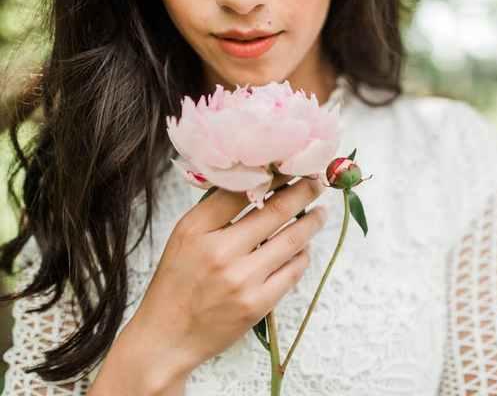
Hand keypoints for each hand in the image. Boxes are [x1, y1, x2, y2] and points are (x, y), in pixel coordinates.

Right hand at [93, 175, 327, 394]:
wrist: (167, 338)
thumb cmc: (177, 284)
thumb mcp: (185, 238)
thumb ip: (216, 212)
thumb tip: (258, 184)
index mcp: (197, 229)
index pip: (242, 190)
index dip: (273, 176)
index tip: (290, 166)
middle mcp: (220, 251)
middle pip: (275, 211)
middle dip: (303, 192)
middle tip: (317, 183)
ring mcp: (241, 279)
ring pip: (291, 240)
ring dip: (311, 222)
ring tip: (320, 212)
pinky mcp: (258, 304)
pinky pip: (293, 271)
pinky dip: (303, 255)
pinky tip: (305, 248)